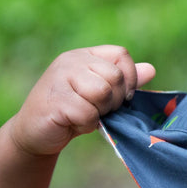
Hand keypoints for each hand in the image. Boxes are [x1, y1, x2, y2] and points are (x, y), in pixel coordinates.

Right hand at [10, 45, 155, 155]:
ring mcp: (60, 78)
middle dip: (115, 100)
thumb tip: (151, 70)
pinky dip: (87, 124)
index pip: (121, 55)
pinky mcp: (55, 101)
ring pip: (103, 92)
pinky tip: (73, 122)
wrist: (36, 132)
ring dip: (101, 111)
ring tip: (87, 114)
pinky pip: (88, 113)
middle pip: (115, 76)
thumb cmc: (73, 112)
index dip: (130, 78)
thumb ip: (124, 82)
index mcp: (85, 56)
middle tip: (100, 109)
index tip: (122, 97)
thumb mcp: (101, 95)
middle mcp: (71, 61)